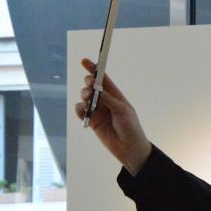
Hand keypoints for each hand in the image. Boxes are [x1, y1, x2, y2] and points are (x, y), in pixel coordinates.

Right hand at [74, 58, 152, 174]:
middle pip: (92, 86)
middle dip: (88, 83)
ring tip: (88, 98)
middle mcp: (105, 101)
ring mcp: (97, 111)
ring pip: (84, 97)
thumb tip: (96, 88)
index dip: (94, 69)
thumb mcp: (122, 110)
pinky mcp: (91, 121)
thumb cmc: (131, 127)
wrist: (129, 148)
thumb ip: (108, 99)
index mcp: (116, 96)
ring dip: (84, 95)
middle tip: (90, 86)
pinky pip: (80, 111)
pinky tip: (83, 110)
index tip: (84, 61)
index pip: (104, 79)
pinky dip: (79, 109)